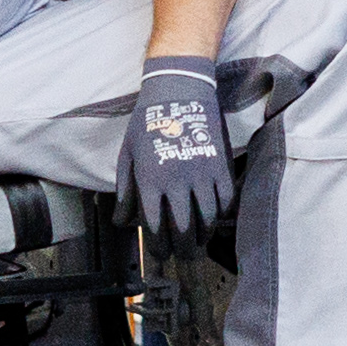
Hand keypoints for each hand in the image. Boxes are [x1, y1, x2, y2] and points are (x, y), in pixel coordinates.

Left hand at [123, 55, 233, 240]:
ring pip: (207, 219)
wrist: (180, 91)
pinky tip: (214, 217)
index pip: (155, 226)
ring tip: (198, 241)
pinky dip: (221, 214)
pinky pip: (225, 200)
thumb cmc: (148, 122)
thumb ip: (125, 190)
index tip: (160, 252)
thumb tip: (122, 220)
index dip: (158, 245)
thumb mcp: (128, 154)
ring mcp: (202, 174)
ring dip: (203, 235)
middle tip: (182, 254)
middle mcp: (177, 182)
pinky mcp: (221, 166)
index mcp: (151, 180)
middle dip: (182, 248)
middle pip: (183, 229)